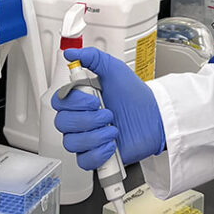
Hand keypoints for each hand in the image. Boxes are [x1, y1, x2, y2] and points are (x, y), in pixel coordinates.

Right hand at [50, 47, 165, 169]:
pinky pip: (84, 160)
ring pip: (71, 143)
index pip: (59, 102)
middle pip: (62, 123)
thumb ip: (92, 58)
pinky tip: (112, 144)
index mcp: (80, 100)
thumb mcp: (115, 70)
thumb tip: (71, 53)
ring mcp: (87, 138)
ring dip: (95, 136)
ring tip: (113, 129)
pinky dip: (98, 153)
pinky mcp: (96, 155)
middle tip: (108, 114)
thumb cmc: (135, 96)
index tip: (93, 99)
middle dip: (88, 119)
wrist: (154, 118)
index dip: (74, 102)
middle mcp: (80, 119)